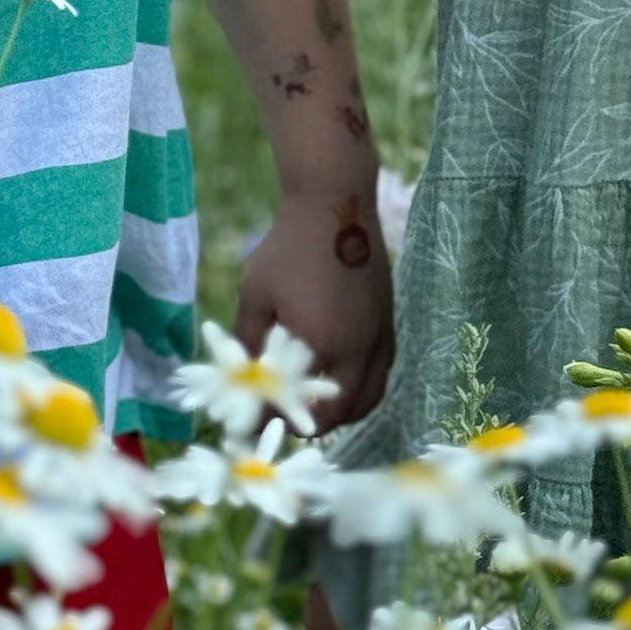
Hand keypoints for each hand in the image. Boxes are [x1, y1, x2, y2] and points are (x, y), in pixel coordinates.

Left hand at [236, 187, 393, 434]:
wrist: (335, 206)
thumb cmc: (287, 249)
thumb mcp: (256, 297)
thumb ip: (249, 345)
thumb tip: (241, 381)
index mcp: (321, 346)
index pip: (301, 405)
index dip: (277, 419)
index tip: (257, 423)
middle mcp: (358, 349)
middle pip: (341, 412)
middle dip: (314, 423)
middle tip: (287, 418)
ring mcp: (379, 337)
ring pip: (370, 396)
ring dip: (344, 411)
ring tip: (316, 407)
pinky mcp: (389, 322)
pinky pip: (383, 372)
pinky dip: (364, 388)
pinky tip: (342, 379)